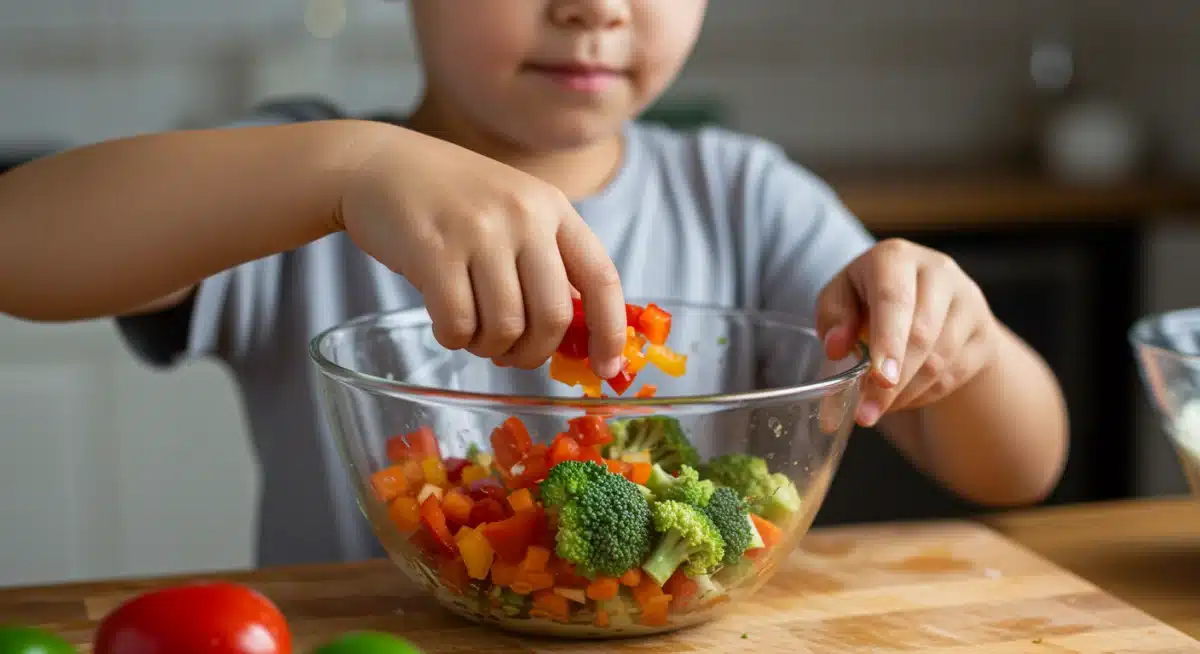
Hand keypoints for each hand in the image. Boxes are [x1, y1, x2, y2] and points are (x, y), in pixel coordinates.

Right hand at [336, 123, 626, 377]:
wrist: (377, 164)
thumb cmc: (450, 200)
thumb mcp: (512, 211)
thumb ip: (545, 261)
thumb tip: (575, 334)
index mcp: (553, 208)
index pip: (601, 277)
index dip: (610, 331)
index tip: (607, 368)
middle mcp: (524, 215)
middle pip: (553, 316)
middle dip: (534, 352)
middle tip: (512, 355)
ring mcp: (480, 231)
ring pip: (506, 327)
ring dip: (490, 347)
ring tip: (473, 333)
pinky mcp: (435, 251)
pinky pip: (459, 325)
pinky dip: (454, 338)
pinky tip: (446, 323)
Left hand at [816, 238, 999, 426]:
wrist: (925, 298)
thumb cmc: (869, 297)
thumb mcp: (841, 297)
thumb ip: (834, 317)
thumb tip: (836, 348)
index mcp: (895, 257)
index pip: (893, 299)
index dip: (888, 342)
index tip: (879, 379)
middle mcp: (938, 271)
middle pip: (922, 334)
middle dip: (892, 382)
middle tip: (866, 414)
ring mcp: (967, 302)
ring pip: (940, 360)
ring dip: (905, 394)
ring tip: (876, 408)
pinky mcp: (984, 333)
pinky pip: (955, 376)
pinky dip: (923, 396)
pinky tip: (901, 399)